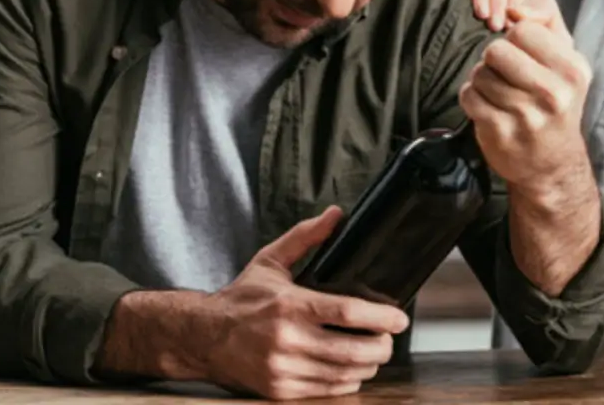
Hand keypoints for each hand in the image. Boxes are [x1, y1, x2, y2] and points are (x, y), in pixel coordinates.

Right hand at [117, 206, 408, 399]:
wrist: (204, 336)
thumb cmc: (242, 298)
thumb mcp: (271, 260)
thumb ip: (305, 237)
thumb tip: (335, 215)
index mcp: (289, 305)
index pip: (347, 313)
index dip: (381, 318)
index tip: (399, 319)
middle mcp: (287, 340)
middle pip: (352, 350)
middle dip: (380, 346)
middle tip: (389, 337)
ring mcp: (283, 368)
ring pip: (344, 374)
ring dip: (368, 365)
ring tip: (373, 352)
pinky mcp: (280, 390)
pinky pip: (327, 390)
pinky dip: (346, 380)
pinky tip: (351, 369)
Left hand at [458, 0, 592, 200]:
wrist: (552, 163)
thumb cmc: (555, 96)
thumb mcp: (565, 54)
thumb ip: (546, 16)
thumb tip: (515, 10)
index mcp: (574, 70)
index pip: (523, 29)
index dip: (516, 38)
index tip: (524, 55)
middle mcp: (554, 94)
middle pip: (496, 49)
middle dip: (495, 58)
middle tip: (506, 74)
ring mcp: (526, 116)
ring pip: (480, 73)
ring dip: (482, 79)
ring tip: (498, 92)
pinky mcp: (500, 133)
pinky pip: (469, 95)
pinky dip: (472, 97)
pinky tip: (488, 106)